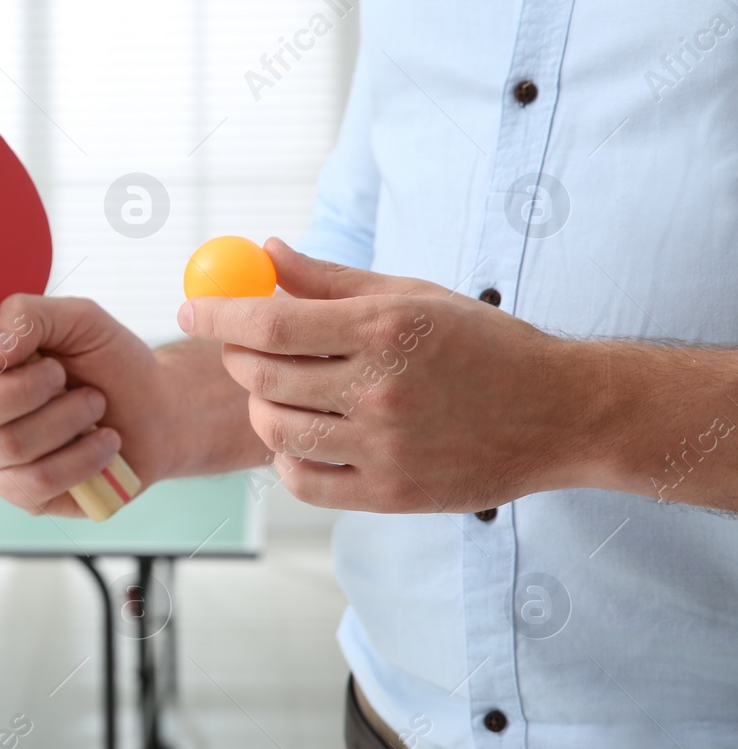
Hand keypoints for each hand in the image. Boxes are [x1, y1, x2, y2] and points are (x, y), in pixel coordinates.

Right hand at [0, 294, 262, 515]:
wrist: (158, 410)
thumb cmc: (112, 364)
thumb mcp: (78, 320)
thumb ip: (27, 317)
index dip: (5, 375)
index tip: (54, 364)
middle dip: (36, 393)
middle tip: (77, 384)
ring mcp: (1, 462)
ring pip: (13, 446)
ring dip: (70, 421)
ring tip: (97, 410)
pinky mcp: (28, 496)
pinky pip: (37, 483)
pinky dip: (82, 459)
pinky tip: (105, 445)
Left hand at [177, 238, 596, 512]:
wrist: (560, 412)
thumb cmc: (482, 344)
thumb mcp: (412, 295)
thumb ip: (330, 279)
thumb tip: (265, 252)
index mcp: (384, 330)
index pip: (269, 322)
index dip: (216, 314)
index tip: (188, 309)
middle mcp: (380, 390)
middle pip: (263, 377)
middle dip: (238, 357)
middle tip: (244, 347)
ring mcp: (384, 449)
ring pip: (274, 431)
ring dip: (260, 408)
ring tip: (279, 392)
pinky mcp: (390, 496)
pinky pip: (303, 481)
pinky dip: (287, 458)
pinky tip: (304, 435)